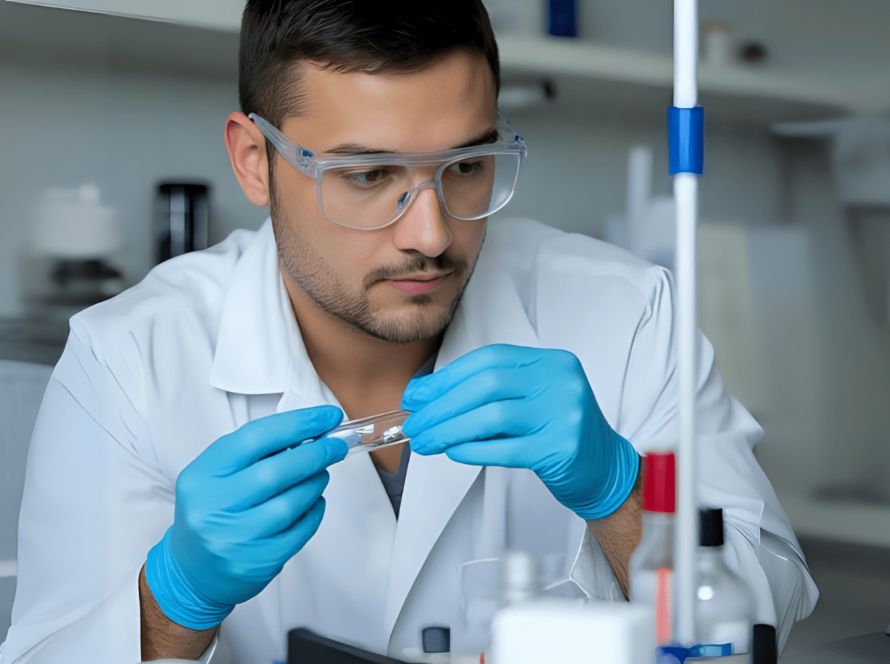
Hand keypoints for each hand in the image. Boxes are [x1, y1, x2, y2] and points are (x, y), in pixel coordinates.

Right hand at [145, 406, 346, 629]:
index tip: (327, 416)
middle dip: (316, 454)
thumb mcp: (218, 474)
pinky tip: (313, 502)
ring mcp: (237, 537)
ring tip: (320, 474)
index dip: (297, 423)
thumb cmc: (214, 511)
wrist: (193, 571)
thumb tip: (310, 432)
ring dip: (316, 482)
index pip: (255, 438)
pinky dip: (314, 510)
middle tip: (336, 445)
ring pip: (292, 502)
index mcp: (203, 475)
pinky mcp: (259, 561)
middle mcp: (216, 506)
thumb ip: (257, 452)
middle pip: (277, 471)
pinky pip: (300, 530)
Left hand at [401, 345, 638, 520]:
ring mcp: (563, 414)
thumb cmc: (559, 432)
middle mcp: (560, 382)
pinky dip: (473, 450)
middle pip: (487, 385)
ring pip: (492, 416)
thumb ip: (489, 392)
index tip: (418, 394)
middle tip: (416, 423)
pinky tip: (454, 452)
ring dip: (450, 429)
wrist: (605, 469)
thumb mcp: (530, 400)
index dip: (447, 377)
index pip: (489, 360)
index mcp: (551, 362)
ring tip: (427, 442)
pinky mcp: (561, 449)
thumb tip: (427, 396)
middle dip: (442, 405)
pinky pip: (505, 448)